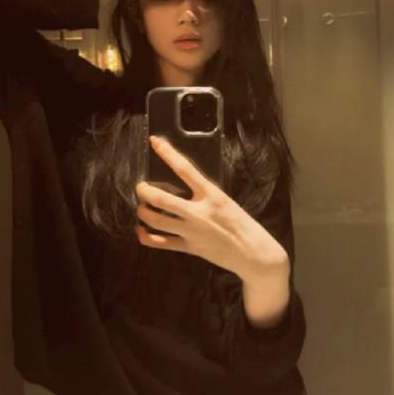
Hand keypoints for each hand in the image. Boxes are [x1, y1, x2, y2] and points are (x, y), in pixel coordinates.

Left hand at [134, 136, 289, 280]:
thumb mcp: (224, 200)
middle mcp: (199, 212)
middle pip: (161, 198)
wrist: (253, 253)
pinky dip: (145, 236)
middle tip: (140, 187)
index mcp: (211, 194)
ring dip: (143, 212)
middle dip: (144, 191)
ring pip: (156, 221)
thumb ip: (202, 194)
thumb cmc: (241, 223)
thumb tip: (178, 187)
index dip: (167, 153)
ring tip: (142, 208)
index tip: (154, 141)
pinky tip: (141, 230)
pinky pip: (160, 243)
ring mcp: (192, 231)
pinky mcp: (189, 248)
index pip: (185, 168)